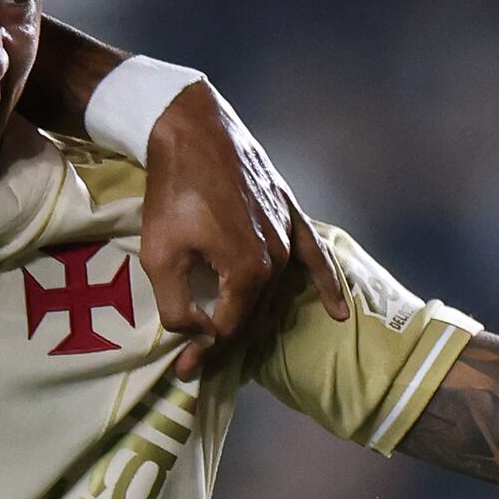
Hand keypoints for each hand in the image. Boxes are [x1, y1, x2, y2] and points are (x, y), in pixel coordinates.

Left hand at [139, 81, 339, 382]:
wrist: (191, 128)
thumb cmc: (172, 191)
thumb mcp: (159, 256)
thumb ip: (177, 307)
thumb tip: (196, 333)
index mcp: (248, 273)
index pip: (229, 329)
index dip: (203, 352)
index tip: (182, 370)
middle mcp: (277, 259)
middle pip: (254, 315)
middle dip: (224, 341)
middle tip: (196, 362)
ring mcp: (287, 235)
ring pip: (276, 291)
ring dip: (257, 319)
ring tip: (234, 344)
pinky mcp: (289, 213)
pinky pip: (314, 254)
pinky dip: (326, 283)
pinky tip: (338, 311)